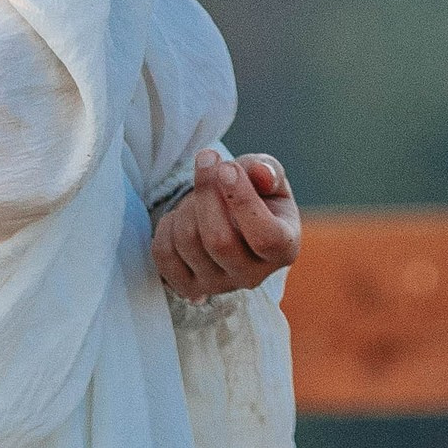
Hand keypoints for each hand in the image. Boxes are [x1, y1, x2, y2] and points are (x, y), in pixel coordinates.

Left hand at [151, 148, 299, 300]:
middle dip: (207, 194)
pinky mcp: (188, 287)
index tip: (227, 167)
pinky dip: (166, 226)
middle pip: (219, 241)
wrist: (232, 221)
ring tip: (197, 193)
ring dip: (187, 205)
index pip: (266, 237)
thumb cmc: (255, 195)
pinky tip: (182, 216)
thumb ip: (267, 170)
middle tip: (206, 160)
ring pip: (189, 244)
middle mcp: (253, 276)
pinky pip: (164, 254)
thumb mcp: (267, 177)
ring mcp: (219, 286)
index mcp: (283, 249)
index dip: (243, 201)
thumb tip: (261, 173)